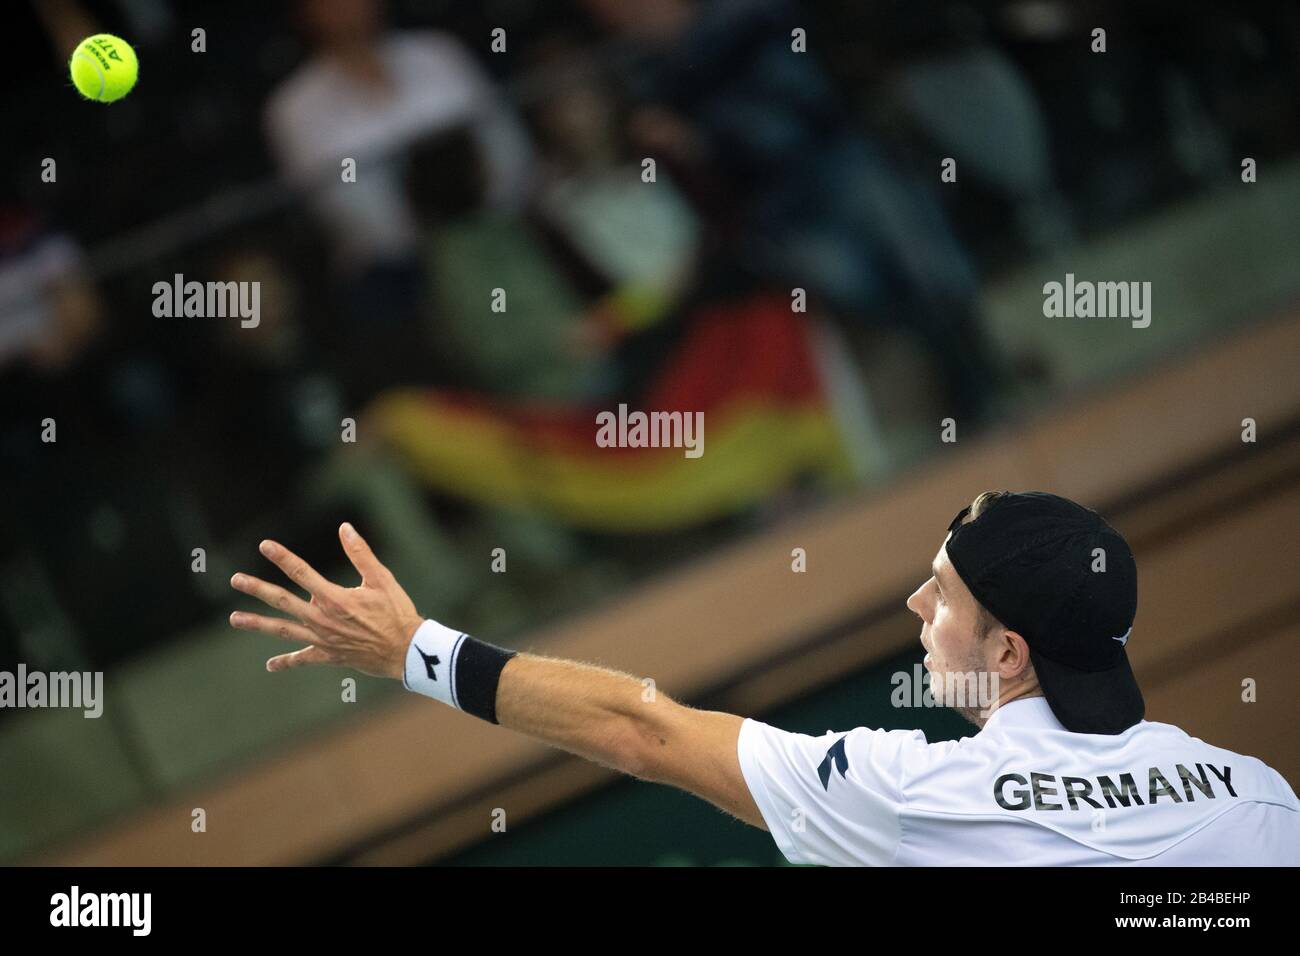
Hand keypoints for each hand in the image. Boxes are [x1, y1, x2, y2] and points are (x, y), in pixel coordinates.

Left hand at [229, 522, 423, 678]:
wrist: (406, 651)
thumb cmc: (397, 613)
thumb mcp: (382, 579)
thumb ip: (360, 553)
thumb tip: (345, 528)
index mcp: (334, 598)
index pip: (301, 573)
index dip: (282, 557)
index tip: (265, 546)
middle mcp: (322, 619)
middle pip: (282, 601)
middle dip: (257, 589)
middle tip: (235, 580)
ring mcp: (322, 639)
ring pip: (283, 630)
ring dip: (257, 624)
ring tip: (234, 618)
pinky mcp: (328, 655)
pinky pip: (302, 658)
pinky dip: (286, 661)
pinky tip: (270, 665)